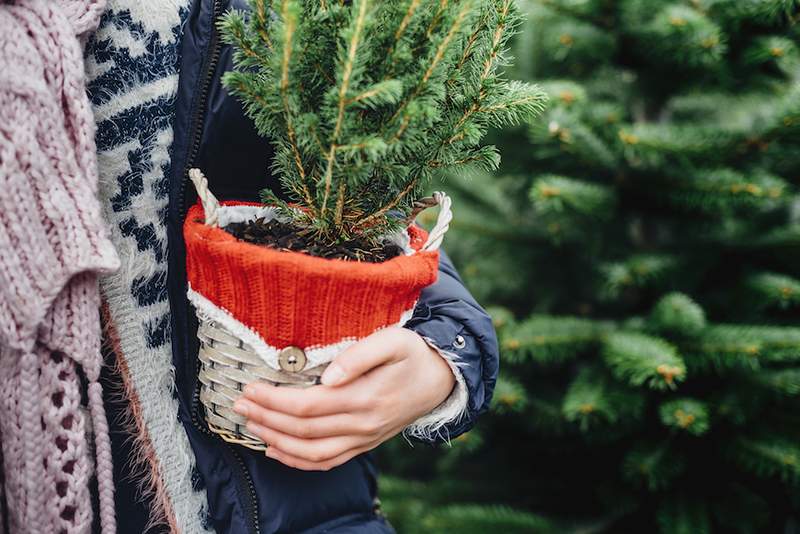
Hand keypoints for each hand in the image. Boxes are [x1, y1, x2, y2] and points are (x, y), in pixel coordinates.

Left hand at [232, 327, 455, 470]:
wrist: (442, 379)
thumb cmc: (414, 353)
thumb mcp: (393, 340)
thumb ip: (360, 355)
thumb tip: (327, 376)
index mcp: (366, 397)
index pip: (309, 405)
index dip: (275, 400)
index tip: (250, 388)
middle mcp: (362, 425)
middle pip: (303, 430)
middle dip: (266, 418)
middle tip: (239, 404)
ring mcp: (364, 439)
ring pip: (311, 452)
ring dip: (275, 441)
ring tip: (250, 425)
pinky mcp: (365, 444)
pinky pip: (326, 461)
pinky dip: (297, 461)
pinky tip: (275, 450)